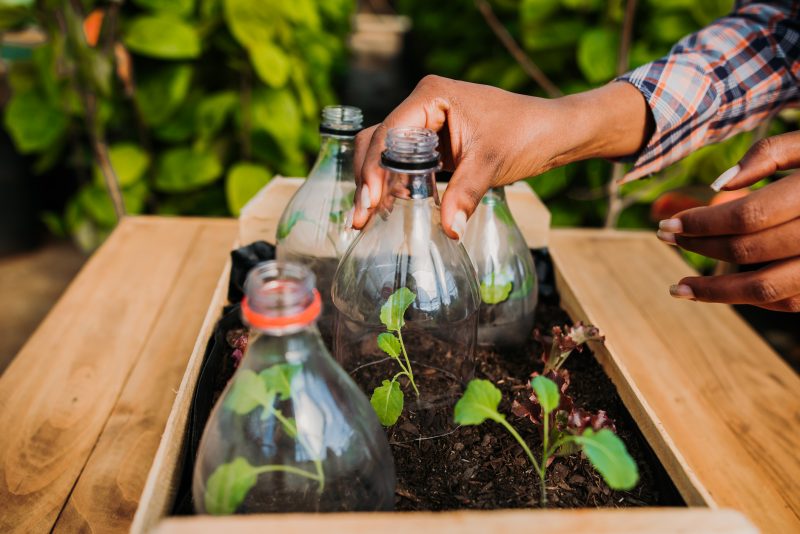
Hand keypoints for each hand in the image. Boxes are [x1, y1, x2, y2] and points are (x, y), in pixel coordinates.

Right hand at [352, 76, 651, 237]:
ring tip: (368, 219)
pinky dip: (392, 183)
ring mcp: (425, 122)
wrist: (552, 132)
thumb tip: (448, 230)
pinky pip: (402, 161)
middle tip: (361, 218)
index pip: (389, 133)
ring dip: (374, 182)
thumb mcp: (492, 163)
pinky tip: (387, 209)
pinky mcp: (433, 141)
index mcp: (430, 96)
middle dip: (367, 179)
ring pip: (384, 151)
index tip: (370, 202)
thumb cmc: (526, 133)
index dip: (375, 168)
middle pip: (377, 141)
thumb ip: (466, 195)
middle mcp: (422, 105)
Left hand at [657, 131, 799, 311]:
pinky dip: (751, 298)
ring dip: (716, 292)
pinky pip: (790, 301)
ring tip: (678, 288)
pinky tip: (722, 288)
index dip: (701, 223)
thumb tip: (719, 187)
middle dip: (700, 248)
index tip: (666, 225)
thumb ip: (770, 154)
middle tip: (663, 239)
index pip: (747, 216)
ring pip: (768, 290)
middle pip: (750, 252)